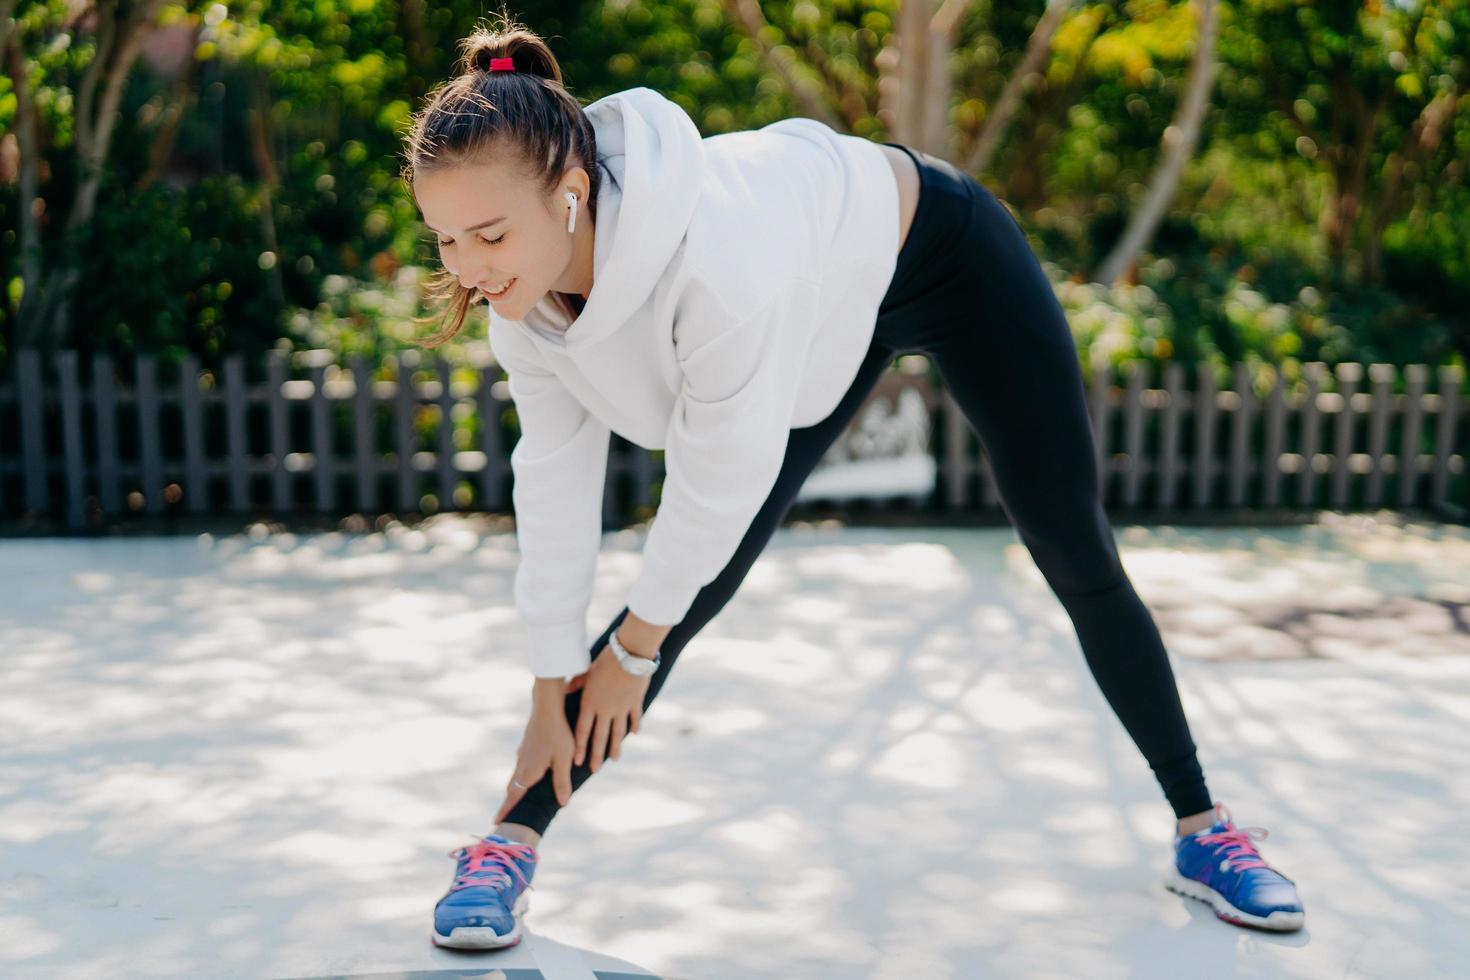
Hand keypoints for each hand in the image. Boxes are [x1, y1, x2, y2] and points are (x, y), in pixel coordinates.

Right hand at [494, 699, 576, 823]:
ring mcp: (523, 754)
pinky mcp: (526, 745)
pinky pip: (521, 765)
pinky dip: (521, 775)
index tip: (496, 822)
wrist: (547, 708)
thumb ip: (562, 782)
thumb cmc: (558, 734)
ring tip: (516, 798)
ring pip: (517, 775)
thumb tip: (562, 803)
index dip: (506, 810)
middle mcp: (522, 764)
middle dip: (509, 802)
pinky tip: (528, 772)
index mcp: (528, 772)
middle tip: (504, 816)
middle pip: (513, 788)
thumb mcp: (564, 760)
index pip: (514, 796)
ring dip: (515, 788)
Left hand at [572, 634, 651, 772]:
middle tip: (594, 770)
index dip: (580, 747)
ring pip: (618, 733)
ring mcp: (621, 708)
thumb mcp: (588, 671)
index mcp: (591, 702)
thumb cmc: (606, 659)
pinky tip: (634, 734)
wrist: (630, 653)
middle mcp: (605, 709)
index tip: (577, 762)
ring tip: (614, 759)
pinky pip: (634, 718)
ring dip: (615, 747)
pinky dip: (634, 726)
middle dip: (596, 755)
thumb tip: (565, 689)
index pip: (583, 730)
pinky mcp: (635, 703)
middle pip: (600, 737)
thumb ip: (577, 684)